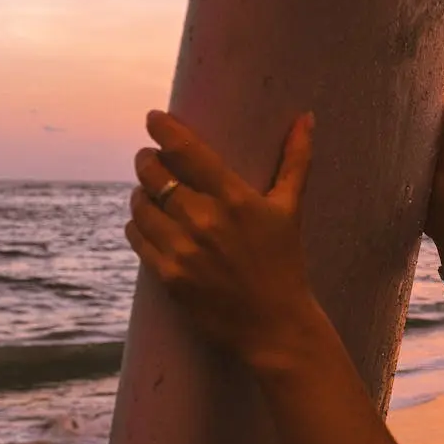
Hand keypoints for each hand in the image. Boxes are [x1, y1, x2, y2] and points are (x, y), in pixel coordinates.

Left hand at [126, 110, 316, 365]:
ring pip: (141, 203)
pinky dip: (138, 224)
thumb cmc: (286, 264)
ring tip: (150, 191)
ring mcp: (183, 249)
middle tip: (151, 159)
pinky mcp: (168, 275)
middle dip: (148, 160)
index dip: (164, 129)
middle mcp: (205, 220)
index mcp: (235, 199)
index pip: (187, 150)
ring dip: (141, 192)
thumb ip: (296, 160)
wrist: (275, 326)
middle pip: (155, 173)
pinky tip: (148, 223)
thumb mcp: (291, 209)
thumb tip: (305, 117)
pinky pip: (137, 236)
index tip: (154, 118)